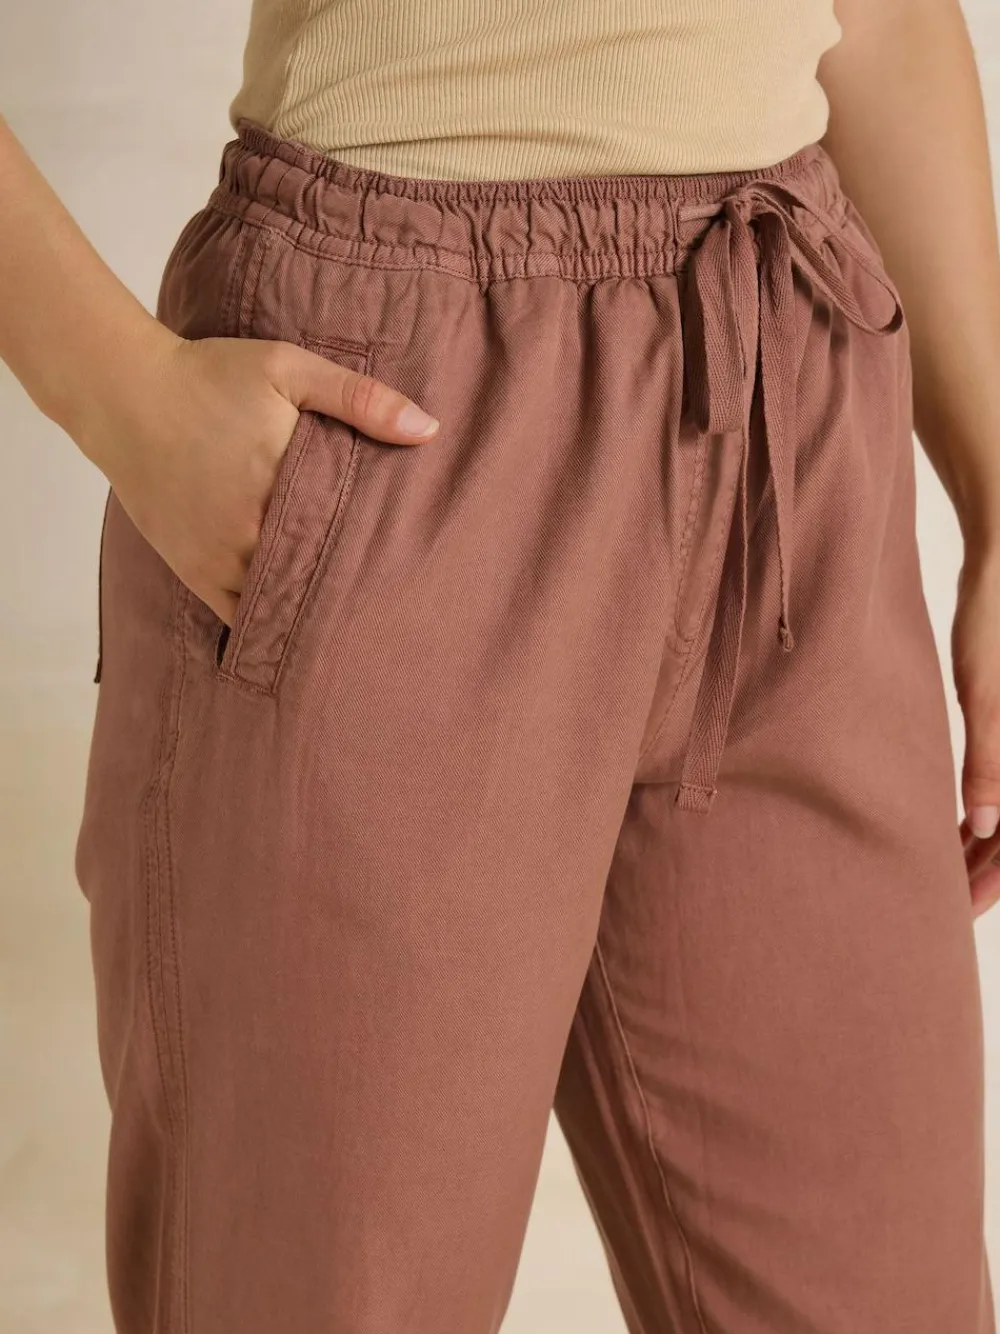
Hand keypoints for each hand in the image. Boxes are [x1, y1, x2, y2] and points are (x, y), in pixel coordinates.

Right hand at [82, 325, 438, 628]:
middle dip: (354, 584)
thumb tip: (427, 430)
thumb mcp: (288, 370)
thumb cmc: (211, 376)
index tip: (411, 560)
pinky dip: (270, 619)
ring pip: (282, 602)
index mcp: (283, 484)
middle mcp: (251, 532)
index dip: (381, 553)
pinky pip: (240, 615)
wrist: (125, 395)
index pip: (350, 537)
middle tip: (395, 598)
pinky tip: (299, 625)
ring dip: (314, 605)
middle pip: (320, 576)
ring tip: (355, 614)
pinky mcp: (195, 571)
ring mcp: (220, 559)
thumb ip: (359, 399)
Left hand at [952, 545, 999, 915]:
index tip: (959, 909)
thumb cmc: (993, 627)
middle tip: (939, 901)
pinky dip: (979, 810)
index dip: (994, 879)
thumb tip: (986, 828)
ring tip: (940, 872)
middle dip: (983, 869)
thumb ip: (989, 763)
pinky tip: (951, 827)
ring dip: (980, 844)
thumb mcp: (985, 698)